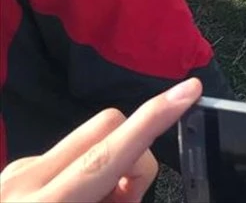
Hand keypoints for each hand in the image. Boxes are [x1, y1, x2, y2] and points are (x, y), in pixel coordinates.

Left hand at [0, 78, 201, 202]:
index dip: (156, 118)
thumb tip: (130, 189)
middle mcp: (24, 182)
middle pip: (104, 125)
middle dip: (134, 149)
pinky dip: (78, 180)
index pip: (111, 151)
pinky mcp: (5, 180)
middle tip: (129, 201)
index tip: (190, 90)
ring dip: (105, 169)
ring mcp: (11, 178)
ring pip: (82, 144)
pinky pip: (57, 162)